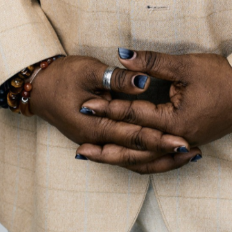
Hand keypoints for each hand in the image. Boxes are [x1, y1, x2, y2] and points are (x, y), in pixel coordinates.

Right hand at [29, 55, 197, 172]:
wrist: (38, 87)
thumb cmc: (63, 76)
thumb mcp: (90, 71)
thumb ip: (118, 79)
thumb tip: (144, 82)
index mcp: (94, 126)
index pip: (133, 135)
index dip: (159, 138)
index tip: (182, 139)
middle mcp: (97, 141)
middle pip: (137, 154)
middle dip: (166, 153)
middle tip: (193, 151)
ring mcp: (98, 143)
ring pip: (134, 160)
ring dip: (160, 159)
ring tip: (187, 156)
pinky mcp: (100, 139)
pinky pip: (127, 155)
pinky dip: (147, 156)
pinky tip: (166, 152)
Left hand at [77, 50, 231, 159]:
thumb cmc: (222, 76)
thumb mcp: (185, 65)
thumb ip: (151, 63)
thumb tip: (121, 57)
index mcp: (176, 122)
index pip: (134, 117)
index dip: (108, 109)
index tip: (85, 106)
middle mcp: (178, 140)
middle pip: (136, 149)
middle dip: (106, 146)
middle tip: (80, 147)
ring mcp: (184, 146)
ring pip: (146, 160)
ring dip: (120, 158)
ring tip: (96, 158)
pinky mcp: (188, 144)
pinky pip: (159, 159)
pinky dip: (141, 160)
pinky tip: (128, 158)